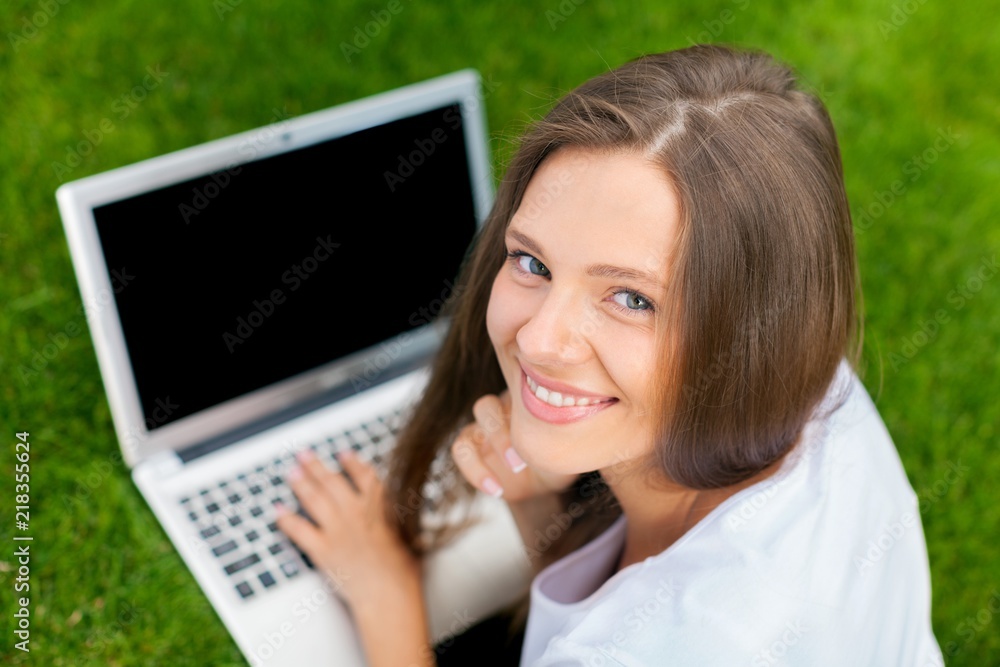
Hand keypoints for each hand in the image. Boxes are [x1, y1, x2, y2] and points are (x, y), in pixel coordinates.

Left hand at [276, 449, 419, 612]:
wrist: (390, 592)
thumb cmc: (404, 570)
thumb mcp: (411, 533)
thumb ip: (398, 517)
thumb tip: (397, 513)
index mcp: (379, 505)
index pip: (363, 475)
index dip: (351, 462)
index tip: (343, 454)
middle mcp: (355, 511)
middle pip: (331, 481)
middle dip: (316, 465)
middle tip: (304, 454)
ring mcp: (337, 529)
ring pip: (313, 498)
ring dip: (300, 483)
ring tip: (292, 473)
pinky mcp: (322, 549)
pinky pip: (298, 529)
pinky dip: (285, 519)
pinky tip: (278, 510)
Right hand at [451, 390, 578, 503]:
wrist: (552, 477)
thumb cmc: (566, 450)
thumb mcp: (576, 438)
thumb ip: (576, 426)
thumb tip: (592, 416)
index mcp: (523, 398)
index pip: (507, 387)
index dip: (516, 403)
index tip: (536, 430)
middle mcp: (501, 410)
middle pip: (484, 408)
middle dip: (499, 435)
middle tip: (520, 462)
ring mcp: (484, 430)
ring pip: (467, 432)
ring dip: (483, 457)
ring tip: (511, 474)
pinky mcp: (475, 451)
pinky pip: (461, 453)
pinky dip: (475, 472)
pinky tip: (497, 490)